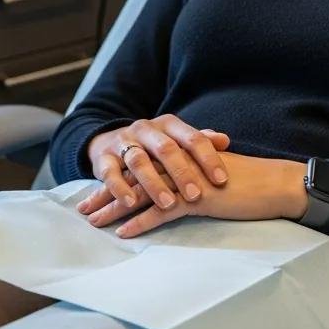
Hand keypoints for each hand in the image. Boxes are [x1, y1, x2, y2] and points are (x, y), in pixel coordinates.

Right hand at [82, 115, 231, 215]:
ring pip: (138, 160)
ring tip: (167, 203)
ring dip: (153, 183)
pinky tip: (131, 202)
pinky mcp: (103, 158)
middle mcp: (146, 130)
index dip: (208, 158)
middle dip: (182, 172)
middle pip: (166, 148)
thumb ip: (199, 141)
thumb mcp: (176, 140)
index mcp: (168, 124)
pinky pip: (110, 172)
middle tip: (195, 195)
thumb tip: (225, 140)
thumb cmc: (153, 147)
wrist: (110, 141)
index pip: (192, 137)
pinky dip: (120, 187)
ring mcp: (123, 142)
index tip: (222, 180)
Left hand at [82, 152, 307, 237]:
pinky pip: (162, 211)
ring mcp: (183, 178)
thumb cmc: (244, 182)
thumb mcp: (208, 173)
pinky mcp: (195, 196)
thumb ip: (187, 174)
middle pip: (131, 177)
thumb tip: (171, 186)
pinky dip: (141, 221)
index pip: (138, 166)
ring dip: (115, 208)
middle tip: (83, 210)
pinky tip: (124, 233)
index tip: (95, 193)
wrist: (272, 183)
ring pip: (140, 193)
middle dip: (105, 194)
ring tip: (94, 222)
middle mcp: (175, 163)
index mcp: (177, 155)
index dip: (115, 180)